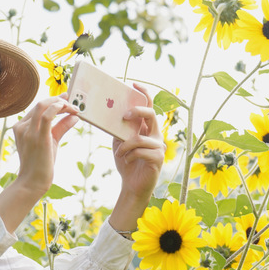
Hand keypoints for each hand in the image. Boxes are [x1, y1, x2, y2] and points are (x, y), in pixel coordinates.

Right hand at [10, 94, 79, 196]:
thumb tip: (74, 117)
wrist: (33, 181)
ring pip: (42, 106)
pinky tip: (69, 110)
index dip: (52, 100)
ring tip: (73, 108)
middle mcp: (21, 127)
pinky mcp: (38, 137)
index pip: (37, 108)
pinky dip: (58, 109)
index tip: (64, 98)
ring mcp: (28, 131)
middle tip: (72, 103)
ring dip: (61, 104)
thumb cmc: (41, 164)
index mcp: (21, 127)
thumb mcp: (51, 141)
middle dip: (58, 100)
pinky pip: (47, 116)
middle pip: (40, 104)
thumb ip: (61, 127)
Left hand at [111, 84, 164, 202]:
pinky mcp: (158, 159)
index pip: (149, 107)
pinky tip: (126, 160)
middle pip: (151, 115)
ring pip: (140, 138)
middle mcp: (156, 135)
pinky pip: (140, 151)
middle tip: (125, 115)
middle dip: (137, 112)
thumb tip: (108, 114)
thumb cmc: (127, 162)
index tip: (134, 84)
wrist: (132, 185)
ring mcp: (159, 147)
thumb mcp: (119, 142)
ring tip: (119, 152)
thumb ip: (119, 129)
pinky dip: (129, 155)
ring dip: (125, 145)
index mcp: (147, 128)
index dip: (144, 94)